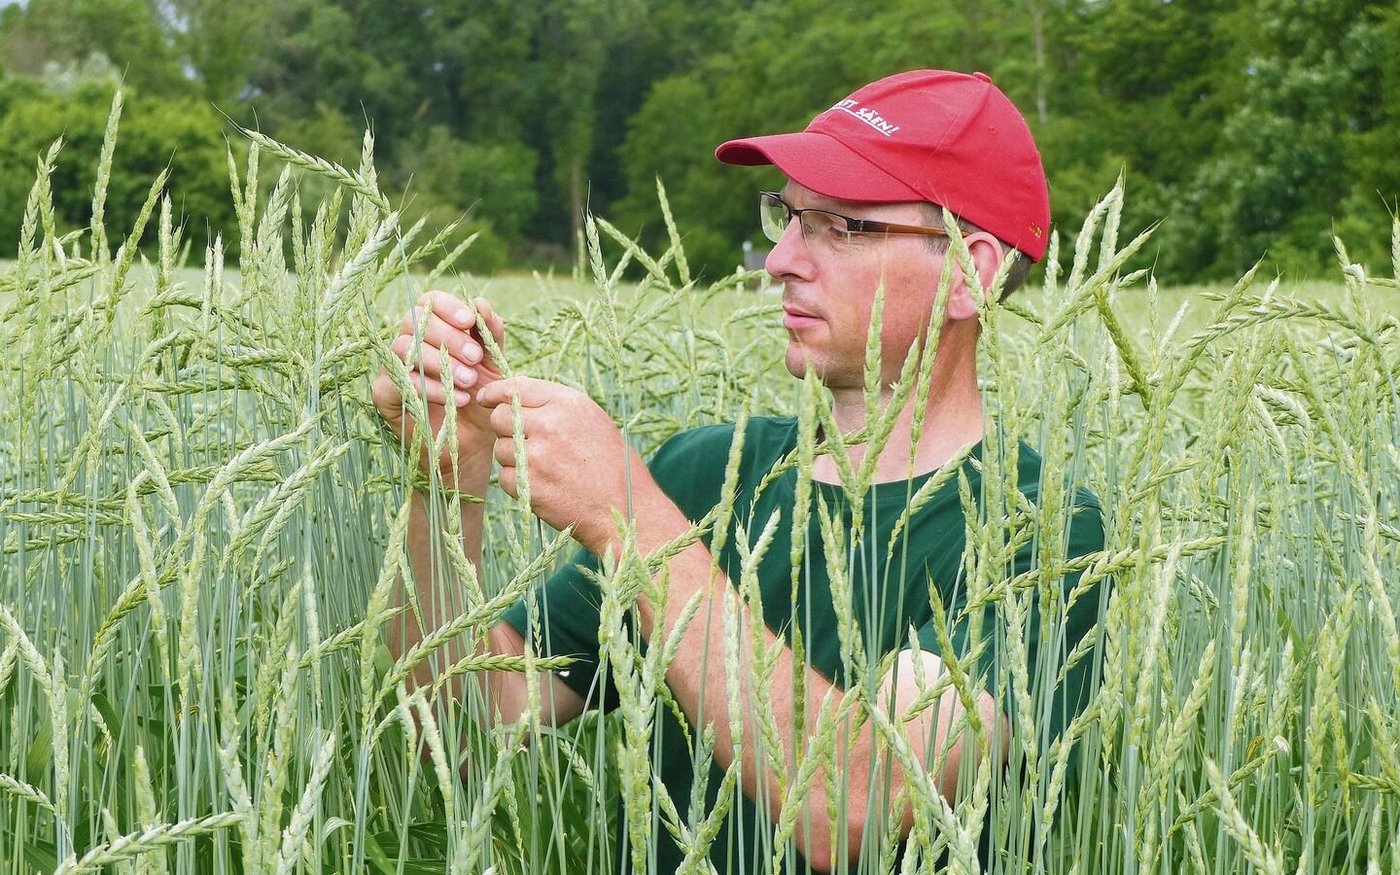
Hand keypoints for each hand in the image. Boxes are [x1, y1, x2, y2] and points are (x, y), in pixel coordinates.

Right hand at [372, 292, 504, 480]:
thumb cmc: (482, 398)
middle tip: (476, 359)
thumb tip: (480, 302)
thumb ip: (489, 334)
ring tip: (470, 382)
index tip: (470, 321)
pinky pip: (399, 381)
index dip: (447, 306)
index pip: (428, 301)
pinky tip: (456, 399)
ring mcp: (392, 366)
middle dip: (449, 337)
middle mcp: (408, 343)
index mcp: (432, 329)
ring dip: (441, 363)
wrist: (475, 443)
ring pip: (404, 348)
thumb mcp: (493, 364)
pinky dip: (430, 388)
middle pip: (414, 320)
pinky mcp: (383, 393)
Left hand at [476, 377, 671, 554]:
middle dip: (505, 429)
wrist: (625, 511)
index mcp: (568, 403)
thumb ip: (556, 407)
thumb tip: (513, 397)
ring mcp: (537, 456)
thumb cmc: (613, 466)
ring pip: (500, 449)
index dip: (496, 393)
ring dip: (514, 459)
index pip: (515, 387)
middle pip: (500, 417)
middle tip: (526, 443)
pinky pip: (505, 478)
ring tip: (546, 469)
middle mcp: (550, 424)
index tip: (487, 399)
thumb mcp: (593, 422)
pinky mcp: (529, 485)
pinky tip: (545, 488)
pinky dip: (519, 484)